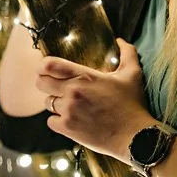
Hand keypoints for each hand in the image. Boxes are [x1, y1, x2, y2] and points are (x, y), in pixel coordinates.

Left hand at [35, 39, 157, 161]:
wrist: (135, 137)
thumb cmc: (133, 105)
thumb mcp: (132, 75)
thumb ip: (127, 53)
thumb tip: (121, 40)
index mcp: (84, 76)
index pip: (50, 65)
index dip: (43, 66)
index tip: (45, 69)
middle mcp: (73, 91)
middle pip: (41, 83)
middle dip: (45, 83)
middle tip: (54, 87)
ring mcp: (69, 110)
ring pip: (48, 102)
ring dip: (56, 103)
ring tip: (71, 106)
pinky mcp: (67, 128)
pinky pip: (51, 121)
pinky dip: (58, 121)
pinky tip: (71, 120)